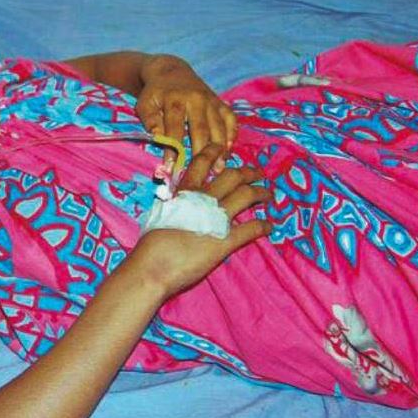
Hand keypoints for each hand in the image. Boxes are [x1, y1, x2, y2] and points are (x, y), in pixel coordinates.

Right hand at [130, 143, 270, 298]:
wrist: (152, 268)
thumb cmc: (149, 246)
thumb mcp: (158, 215)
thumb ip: (173, 205)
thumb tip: (176, 201)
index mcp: (184, 192)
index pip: (202, 163)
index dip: (213, 152)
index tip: (221, 149)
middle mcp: (204, 200)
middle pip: (233, 176)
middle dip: (248, 172)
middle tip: (257, 174)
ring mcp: (217, 219)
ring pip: (247, 195)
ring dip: (261, 193)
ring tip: (268, 195)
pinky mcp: (226, 241)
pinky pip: (252, 228)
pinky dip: (263, 226)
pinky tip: (269, 226)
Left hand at [135, 55, 237, 172]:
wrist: (171, 72)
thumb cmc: (155, 94)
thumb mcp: (145, 104)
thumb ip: (150, 120)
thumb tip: (158, 138)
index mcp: (175, 100)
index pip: (175, 129)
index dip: (173, 150)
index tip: (171, 168)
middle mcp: (196, 99)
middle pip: (201, 130)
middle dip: (200, 154)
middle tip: (199, 174)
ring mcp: (211, 101)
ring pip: (219, 127)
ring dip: (219, 150)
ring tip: (217, 169)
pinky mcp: (220, 102)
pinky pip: (230, 119)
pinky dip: (232, 135)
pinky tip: (228, 151)